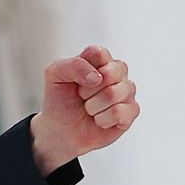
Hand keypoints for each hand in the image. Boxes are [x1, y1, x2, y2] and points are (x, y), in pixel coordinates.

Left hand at [29, 46, 138, 174]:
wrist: (60, 130)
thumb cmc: (60, 100)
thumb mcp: (54, 75)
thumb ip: (72, 65)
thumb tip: (97, 77)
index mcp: (99, 58)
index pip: (99, 53)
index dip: (83, 70)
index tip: (75, 81)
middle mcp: (117, 72)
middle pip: (110, 73)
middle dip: (88, 90)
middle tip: (82, 97)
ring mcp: (126, 91)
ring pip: (114, 94)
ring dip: (93, 107)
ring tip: (89, 109)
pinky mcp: (131, 111)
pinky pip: (120, 112)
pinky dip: (102, 120)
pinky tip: (99, 120)